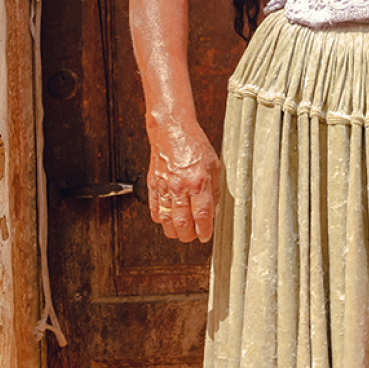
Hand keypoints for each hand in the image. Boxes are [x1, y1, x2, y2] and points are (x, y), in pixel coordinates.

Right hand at [145, 118, 220, 242]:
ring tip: (180, 231)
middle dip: (189, 236)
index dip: (204, 231)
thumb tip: (214, 211)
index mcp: (199, 182)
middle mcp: (181, 187)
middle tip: (193, 236)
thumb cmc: (194, 145)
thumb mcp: (214, 165)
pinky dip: (161, 219)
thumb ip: (215, 190)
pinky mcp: (154, 185)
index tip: (205, 236)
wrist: (172, 131)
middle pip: (183, 223)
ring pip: (167, 220)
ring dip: (174, 231)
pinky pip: (154, 210)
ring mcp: (165, 187)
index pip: (202, 216)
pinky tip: (167, 219)